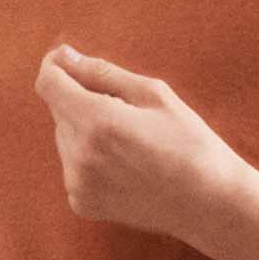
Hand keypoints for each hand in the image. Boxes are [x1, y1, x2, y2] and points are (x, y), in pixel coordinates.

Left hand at [33, 44, 246, 248]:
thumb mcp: (153, 94)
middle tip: (126, 110)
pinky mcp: (82, 203)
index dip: (55, 66)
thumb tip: (64, 56)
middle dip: (81, 99)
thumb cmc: (189, 141)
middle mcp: (79, 156)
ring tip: (130, 140)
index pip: (49, 83)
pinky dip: (89, 156)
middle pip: (59, 109)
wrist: (210, 203)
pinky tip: (124, 163)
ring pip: (65, 136)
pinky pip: (72, 164)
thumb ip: (102, 72)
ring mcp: (78, 184)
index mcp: (97, 122)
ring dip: (85, 128)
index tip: (68, 60)